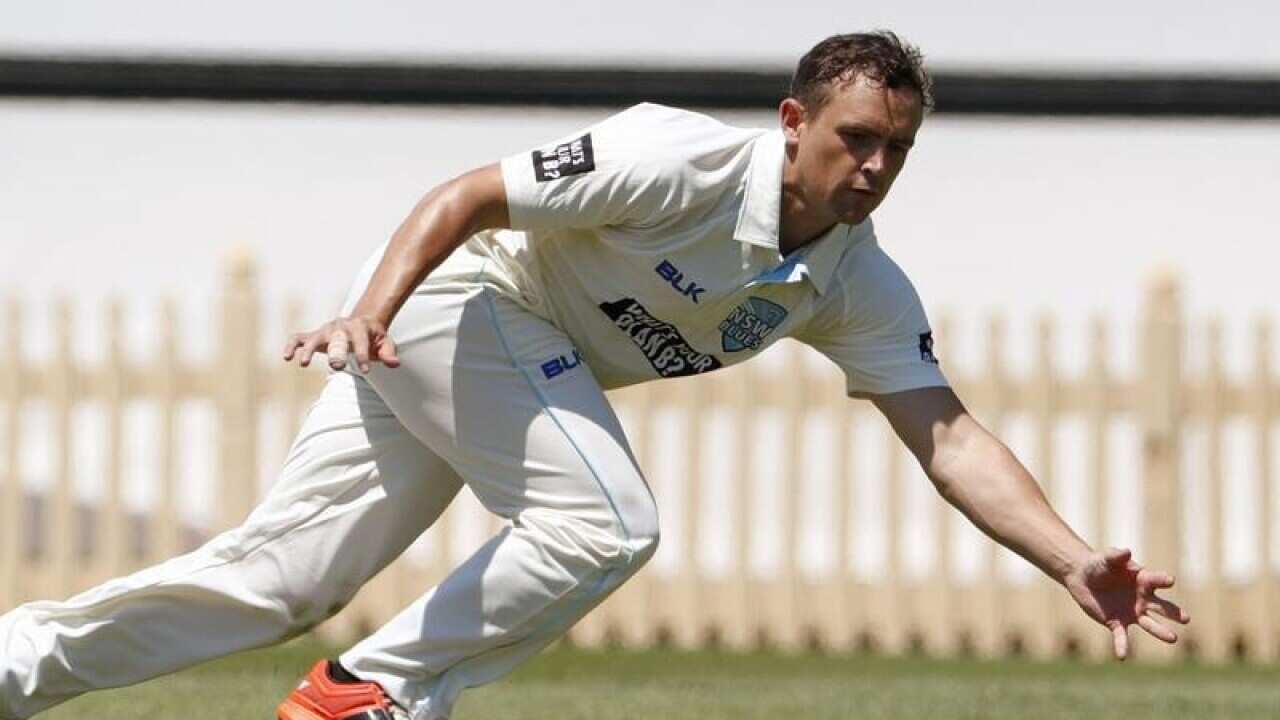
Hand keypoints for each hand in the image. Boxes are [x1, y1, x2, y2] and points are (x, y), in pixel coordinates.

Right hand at [282, 316, 399, 372]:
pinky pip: (299, 338)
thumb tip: (395, 363)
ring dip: (308, 350)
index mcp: (359, 327)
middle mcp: (340, 326)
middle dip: (336, 352)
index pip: (362, 342)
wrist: (362, 322)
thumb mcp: (385, 342)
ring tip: (302, 363)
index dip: (364, 355)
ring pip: (314, 338)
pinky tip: (286, 356)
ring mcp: (325, 330)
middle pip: (336, 339)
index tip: (366, 370)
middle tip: (336, 366)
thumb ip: (389, 352)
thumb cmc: (373, 336)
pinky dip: (291, 345)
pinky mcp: (314, 335)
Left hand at [1063, 547, 1189, 659]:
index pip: (1156, 580)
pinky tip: (1122, 656)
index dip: (1162, 579)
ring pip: (1149, 624)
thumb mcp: (1106, 558)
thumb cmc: (1099, 564)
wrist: (1083, 577)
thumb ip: (1116, 556)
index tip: (1169, 580)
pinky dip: (1122, 646)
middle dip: (1173, 613)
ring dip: (1160, 631)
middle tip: (1186, 618)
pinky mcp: (1116, 622)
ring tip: (1173, 638)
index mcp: (1143, 580)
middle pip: (1162, 607)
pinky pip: (1121, 636)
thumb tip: (1126, 552)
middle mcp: (1142, 599)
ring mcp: (1131, 613)